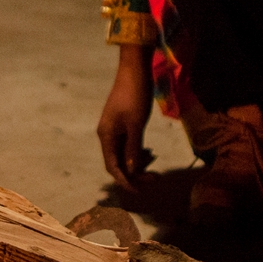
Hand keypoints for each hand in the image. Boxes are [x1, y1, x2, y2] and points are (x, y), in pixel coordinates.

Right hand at [97, 44, 153, 189]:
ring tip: (153, 162)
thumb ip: (133, 149)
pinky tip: (148, 151)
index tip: (141, 190)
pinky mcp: (121, 123)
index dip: (125, 181)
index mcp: (107, 136)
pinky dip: (136, 152)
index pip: (113, 167)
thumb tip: (132, 171)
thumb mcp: (136, 125)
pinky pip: (126, 145)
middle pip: (117, 163)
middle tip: (155, 178)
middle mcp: (107, 135)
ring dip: (136, 163)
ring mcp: (113, 129)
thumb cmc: (135, 96)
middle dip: (134, 174)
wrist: (134, 71)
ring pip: (122, 154)